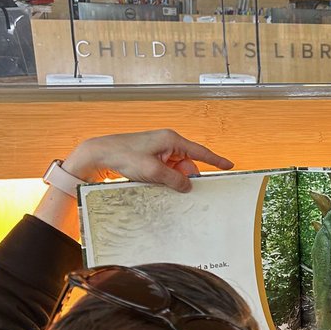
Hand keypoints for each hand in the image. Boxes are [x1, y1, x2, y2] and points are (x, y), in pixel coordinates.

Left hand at [62, 129, 233, 193]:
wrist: (101, 153)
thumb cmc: (124, 155)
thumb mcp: (152, 171)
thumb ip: (174, 179)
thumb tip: (188, 186)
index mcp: (171, 140)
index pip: (200, 151)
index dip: (216, 160)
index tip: (229, 166)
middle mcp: (167, 142)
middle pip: (187, 164)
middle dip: (185, 177)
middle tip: (179, 190)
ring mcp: (159, 149)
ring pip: (176, 169)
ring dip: (172, 179)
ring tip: (158, 184)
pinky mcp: (151, 156)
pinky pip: (165, 170)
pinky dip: (164, 178)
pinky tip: (155, 183)